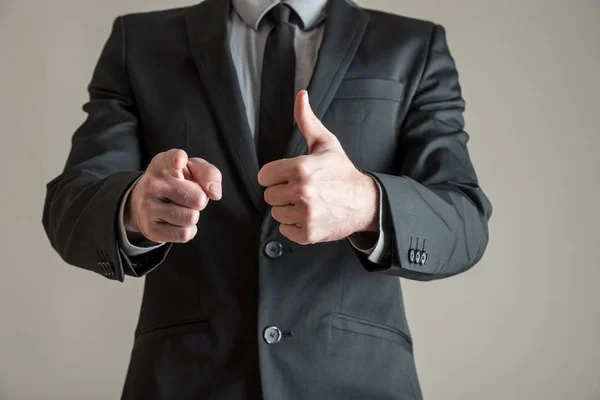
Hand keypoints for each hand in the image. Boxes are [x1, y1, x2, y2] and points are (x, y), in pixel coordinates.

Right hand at [125, 149, 221, 242]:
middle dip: (200, 200)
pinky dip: (188, 230)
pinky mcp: (150, 229)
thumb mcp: (192, 169)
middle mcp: (152, 183)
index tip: (179, 161)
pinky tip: (177, 222)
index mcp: (162, 164)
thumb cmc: (176, 182)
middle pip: (198, 199)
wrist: (143, 203)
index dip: (178, 159)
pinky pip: (184, 234)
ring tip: (180, 208)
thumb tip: (215, 193)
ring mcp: (148, 207)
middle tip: (188, 196)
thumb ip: (209, 173)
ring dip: (193, 215)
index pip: (171, 159)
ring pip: (192, 218)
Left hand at [258, 91, 378, 244]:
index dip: (275, 176)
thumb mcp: (326, 143)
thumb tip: (301, 95)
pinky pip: (284, 230)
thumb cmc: (342, 172)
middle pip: (269, 196)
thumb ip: (307, 121)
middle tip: (301, 190)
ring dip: (288, 210)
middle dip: (281, 193)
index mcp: (301, 168)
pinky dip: (294, 226)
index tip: (288, 177)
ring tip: (307, 203)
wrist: (365, 202)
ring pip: (276, 214)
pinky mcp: (308, 233)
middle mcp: (302, 191)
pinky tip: (309, 216)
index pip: (264, 176)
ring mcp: (305, 214)